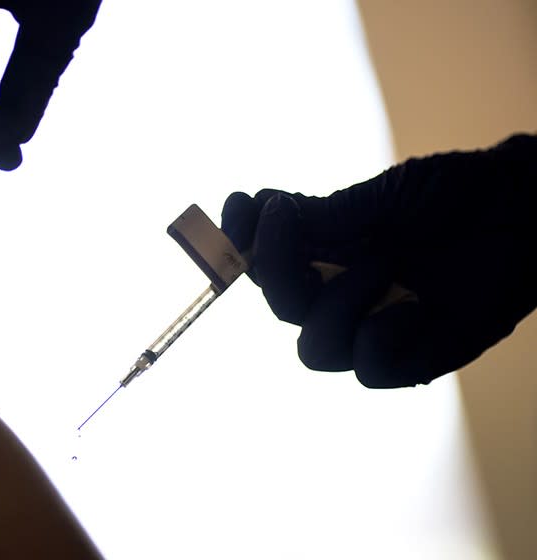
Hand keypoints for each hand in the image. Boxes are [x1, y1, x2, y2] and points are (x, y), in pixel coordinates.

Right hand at [221, 134, 536, 387]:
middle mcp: (342, 289)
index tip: (237, 208)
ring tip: (382, 265)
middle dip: (276, 270)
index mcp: (328, 250)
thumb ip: (326, 215)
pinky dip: (382, 338)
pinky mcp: (415, 354)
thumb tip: (263, 211)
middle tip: (287, 223)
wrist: (528, 210)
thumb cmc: (459, 193)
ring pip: (314, 349)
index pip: (264, 259)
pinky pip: (371, 369)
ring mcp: (375, 323)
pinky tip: (416, 306)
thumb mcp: (386, 195)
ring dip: (337, 306)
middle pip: (279, 307)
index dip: (239, 242)